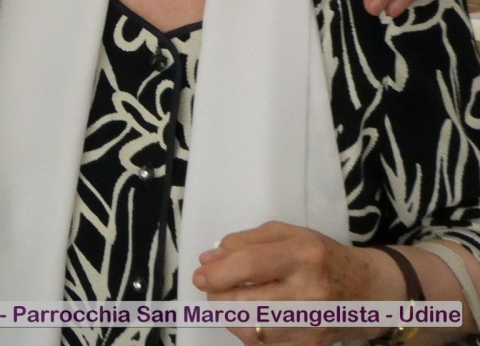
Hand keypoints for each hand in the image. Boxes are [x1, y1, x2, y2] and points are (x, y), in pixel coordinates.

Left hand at [193, 221, 396, 345]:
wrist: (370, 291)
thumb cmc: (322, 256)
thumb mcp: (287, 234)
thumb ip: (244, 243)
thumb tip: (208, 260)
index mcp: (303, 255)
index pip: (249, 265)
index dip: (217, 273)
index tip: (200, 275)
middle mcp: (310, 292)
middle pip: (246, 303)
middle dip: (218, 297)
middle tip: (213, 289)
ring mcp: (313, 324)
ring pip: (252, 331)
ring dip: (231, 317)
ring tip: (232, 302)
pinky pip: (266, 345)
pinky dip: (250, 332)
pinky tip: (253, 318)